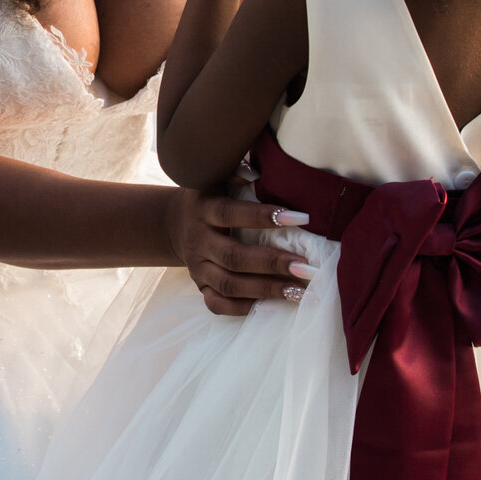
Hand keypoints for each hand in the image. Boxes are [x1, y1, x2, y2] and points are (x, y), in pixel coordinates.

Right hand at [165, 187, 310, 316]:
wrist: (174, 223)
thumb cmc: (211, 195)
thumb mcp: (215, 177)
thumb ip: (235, 171)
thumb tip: (258, 174)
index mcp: (204, 209)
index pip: (231, 213)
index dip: (263, 216)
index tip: (302, 218)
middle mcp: (199, 240)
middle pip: (233, 256)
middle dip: (272, 263)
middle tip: (306, 267)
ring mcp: (198, 267)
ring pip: (228, 284)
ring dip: (265, 289)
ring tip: (298, 291)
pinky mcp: (200, 285)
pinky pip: (217, 303)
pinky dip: (242, 308)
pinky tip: (271, 306)